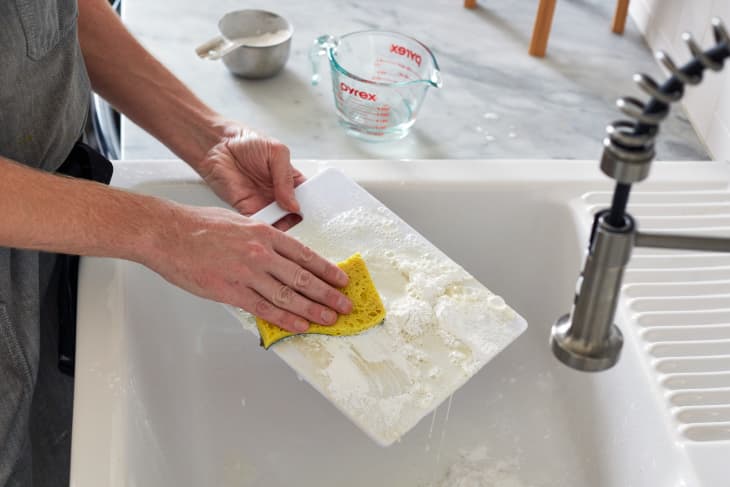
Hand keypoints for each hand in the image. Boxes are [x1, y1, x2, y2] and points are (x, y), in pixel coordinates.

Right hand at [145, 205, 352, 332]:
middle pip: (302, 278)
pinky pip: (264, 309)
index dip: (327, 270)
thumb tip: (282, 253)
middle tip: (344, 305)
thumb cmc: (199, 226)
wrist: (168, 234)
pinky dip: (285, 319)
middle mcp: (260, 253)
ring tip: (329, 319)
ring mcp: (246, 274)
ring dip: (313, 310)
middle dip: (328, 294)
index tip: (342, 280)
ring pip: (288, 296)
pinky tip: (300, 325)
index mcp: (264, 234)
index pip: (306, 255)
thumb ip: (263, 238)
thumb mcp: (240, 222)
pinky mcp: (230, 292)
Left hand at [195, 124, 305, 217]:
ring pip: (279, 222)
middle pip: (294, 213)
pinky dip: (265, 227)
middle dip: (299, 219)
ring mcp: (263, 202)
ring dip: (283, 225)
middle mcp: (278, 193)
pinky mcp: (247, 209)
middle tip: (303, 221)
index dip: (313, 204)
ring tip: (286, 224)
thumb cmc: (247, 141)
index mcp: (289, 179)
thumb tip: (294, 204)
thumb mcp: (277, 152)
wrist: (217, 144)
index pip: (307, 196)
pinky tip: (270, 225)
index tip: (318, 212)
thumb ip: (286, 178)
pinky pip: (259, 223)